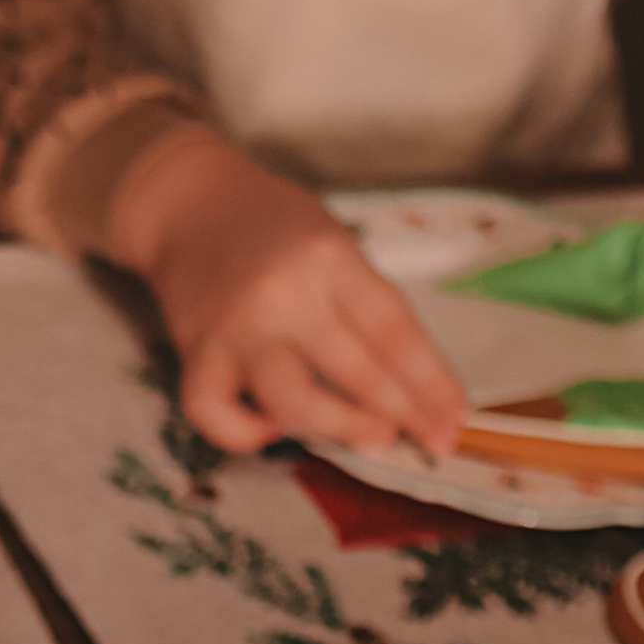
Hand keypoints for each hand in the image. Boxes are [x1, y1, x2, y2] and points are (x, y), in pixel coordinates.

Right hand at [105, 131, 466, 457]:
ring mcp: (237, 330)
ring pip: (295, 402)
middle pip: (357, 371)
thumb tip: (406, 379)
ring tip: (373, 437)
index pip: (393, 331)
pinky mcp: (195, 354)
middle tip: (430, 438)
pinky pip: (216, 414)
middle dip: (404, 413)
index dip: (430, 381)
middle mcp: (283, 295)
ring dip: (341, 428)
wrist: (189, 205)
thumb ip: (361, 303)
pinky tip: (271, 428)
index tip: (454, 415)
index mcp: (329, 257)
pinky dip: (244, 434)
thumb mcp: (333, 242)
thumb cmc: (272, 225)